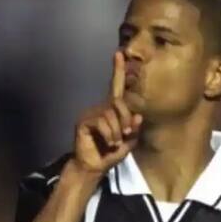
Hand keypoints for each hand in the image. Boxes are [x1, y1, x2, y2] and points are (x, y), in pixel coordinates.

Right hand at [72, 51, 142, 174]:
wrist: (93, 168)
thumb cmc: (110, 154)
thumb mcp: (128, 142)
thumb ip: (134, 128)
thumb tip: (138, 116)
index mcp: (110, 110)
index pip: (115, 87)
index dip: (118, 71)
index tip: (119, 54)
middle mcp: (99, 108)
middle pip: (118, 102)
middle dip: (125, 118)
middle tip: (127, 134)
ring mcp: (90, 113)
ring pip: (110, 113)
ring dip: (117, 131)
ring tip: (115, 143)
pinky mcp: (83, 121)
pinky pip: (101, 121)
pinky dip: (109, 133)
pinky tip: (109, 142)